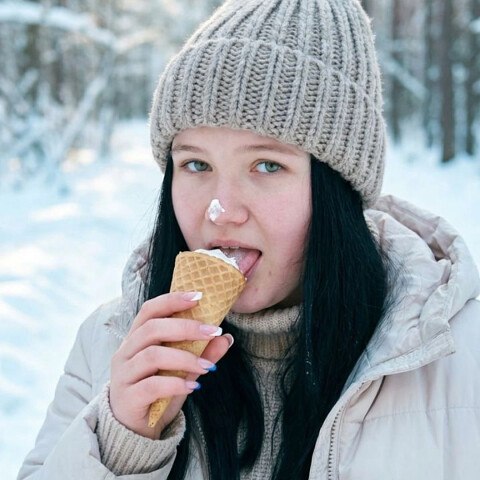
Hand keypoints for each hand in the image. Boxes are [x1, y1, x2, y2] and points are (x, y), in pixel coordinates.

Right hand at [109, 291, 232, 438]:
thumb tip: (226, 338)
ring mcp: (123, 375)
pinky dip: (176, 383)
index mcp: (136, 338)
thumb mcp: (183, 370)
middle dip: (185, 327)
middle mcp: (126, 352)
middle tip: (213, 331)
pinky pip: (151, 385)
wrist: (135, 430)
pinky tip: (193, 386)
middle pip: (152, 328)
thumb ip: (201, 353)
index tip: (199, 297)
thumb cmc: (157, 392)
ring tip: (207, 366)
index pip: (149, 310)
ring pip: (152, 355)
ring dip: (185, 357)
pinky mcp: (127, 397)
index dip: (172, 300)